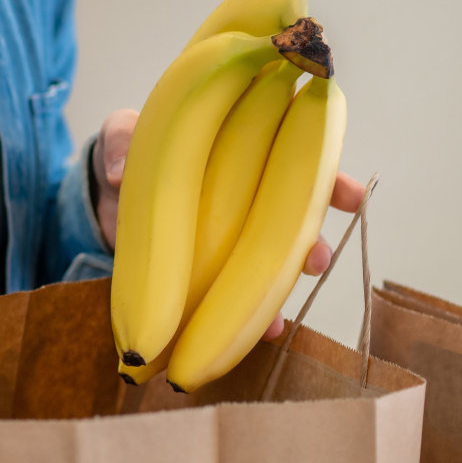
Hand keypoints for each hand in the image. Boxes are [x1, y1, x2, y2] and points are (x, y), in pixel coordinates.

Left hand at [91, 111, 368, 338]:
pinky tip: (261, 331)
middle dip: (313, 242)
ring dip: (282, 287)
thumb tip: (118, 173)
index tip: (352, 196)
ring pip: (273, 263)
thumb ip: (120, 139)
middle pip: (295, 220)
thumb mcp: (124, 131)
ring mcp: (232, 239)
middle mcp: (247, 198)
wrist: (109, 193)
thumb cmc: (132, 150)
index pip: (298, 161)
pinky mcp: (211, 272)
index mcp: (241, 150)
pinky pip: (241, 296)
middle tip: (316, 258)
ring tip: (281, 306)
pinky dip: (254, 316)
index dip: (329, 179)